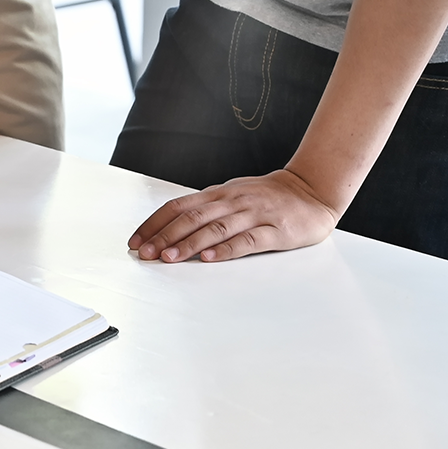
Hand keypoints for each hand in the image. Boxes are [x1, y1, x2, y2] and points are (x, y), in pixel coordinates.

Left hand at [129, 169, 340, 262]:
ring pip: (215, 228)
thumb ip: (204, 210)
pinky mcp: (274, 230)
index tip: (135, 241)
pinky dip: (226, 249)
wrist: (313, 190)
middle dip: (164, 236)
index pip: (177, 207)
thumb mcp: (231, 196)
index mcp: (217, 195)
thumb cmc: (266, 196)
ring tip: (168, 257)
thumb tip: (167, 227)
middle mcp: (232, 202)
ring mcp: (253, 214)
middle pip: (191, 218)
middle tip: (144, 253)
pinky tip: (210, 258)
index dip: (153, 224)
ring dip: (189, 244)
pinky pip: (247, 239)